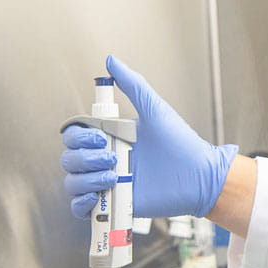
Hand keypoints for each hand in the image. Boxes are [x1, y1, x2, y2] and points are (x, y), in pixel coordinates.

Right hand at [60, 56, 236, 218]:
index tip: (101, 137)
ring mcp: (107, 181)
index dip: (78, 137)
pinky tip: (99, 195)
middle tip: (112, 158)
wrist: (198, 177)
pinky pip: (80, 207)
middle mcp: (105, 158)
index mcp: (111, 136)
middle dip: (85, 158)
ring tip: (114, 177)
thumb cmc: (181, 143)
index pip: (74, 135)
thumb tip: (112, 61)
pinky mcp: (113, 203)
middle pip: (70, 158)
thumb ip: (133, 85)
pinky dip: (81, 203)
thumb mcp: (155, 110)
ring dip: (86, 179)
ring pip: (72, 182)